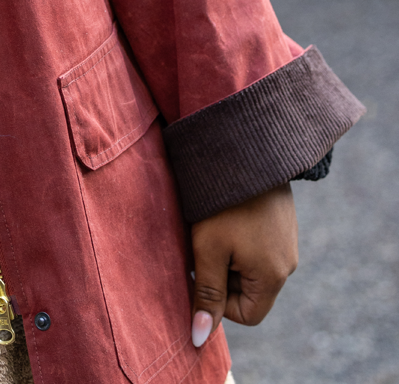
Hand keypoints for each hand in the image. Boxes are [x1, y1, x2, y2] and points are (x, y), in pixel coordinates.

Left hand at [190, 184, 298, 347]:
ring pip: (250, 266)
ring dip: (227, 253)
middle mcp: (288, 263)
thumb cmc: (223, 202)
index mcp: (274, 276)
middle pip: (248, 291)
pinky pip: (257, 245)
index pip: (247, 315)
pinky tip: (224, 213)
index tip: (200, 271)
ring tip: (212, 225)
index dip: (218, 301)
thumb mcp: (208, 249)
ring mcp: (287, 241)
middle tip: (202, 244)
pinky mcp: (281, 222)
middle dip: (221, 274)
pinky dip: (237, 237)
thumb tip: (200, 339)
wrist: (248, 149)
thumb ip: (206, 294)